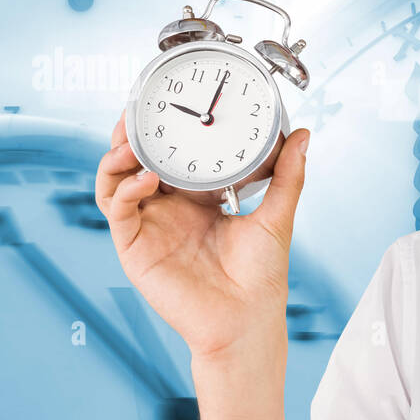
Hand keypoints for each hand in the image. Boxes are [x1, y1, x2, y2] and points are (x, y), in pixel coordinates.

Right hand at [95, 108, 310, 359]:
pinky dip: (125, 188)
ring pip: (115, 179)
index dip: (165, 127)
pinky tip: (145, 177)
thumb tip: (304, 135)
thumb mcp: (276, 215)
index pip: (172, 152)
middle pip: (135, 159)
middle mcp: (168, 208)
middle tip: (140, 107)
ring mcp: (149, 226)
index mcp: (197, 198)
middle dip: (131, 131)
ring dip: (118, 154)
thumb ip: (288, 175)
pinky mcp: (134, 247)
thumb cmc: (260, 276)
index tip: (171, 98)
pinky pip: (118, 209)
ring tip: (131, 138)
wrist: (247, 320)